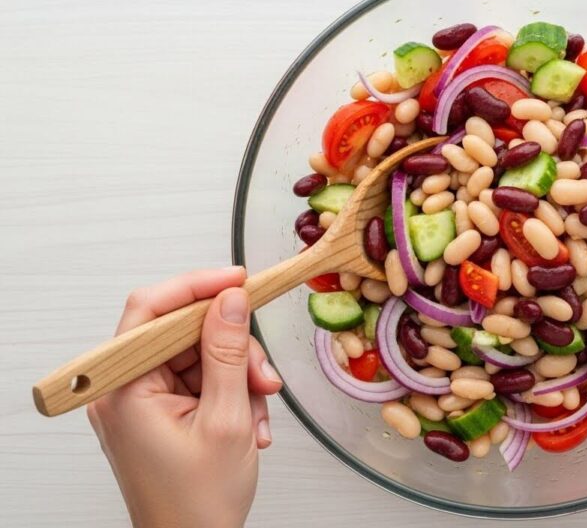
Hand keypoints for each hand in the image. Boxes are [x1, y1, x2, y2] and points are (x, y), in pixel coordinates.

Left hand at [87, 267, 282, 527]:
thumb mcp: (226, 420)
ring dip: (238, 378)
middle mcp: (124, 391)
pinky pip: (199, 381)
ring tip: (258, 410)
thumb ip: (229, 354)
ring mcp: (140, 404)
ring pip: (199, 358)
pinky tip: (248, 422)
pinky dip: (230, 395)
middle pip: (182, 334)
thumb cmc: (196, 505)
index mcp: (125, 390)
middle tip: (263, 375)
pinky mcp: (158, 414)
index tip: (238, 280)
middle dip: (232, 349)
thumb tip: (231, 301)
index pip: (151, 311)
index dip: (196, 287)